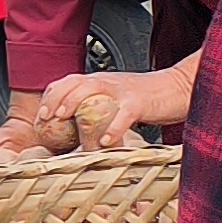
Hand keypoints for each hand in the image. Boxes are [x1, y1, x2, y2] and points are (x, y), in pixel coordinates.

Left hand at [36, 64, 191, 151]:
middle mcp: (109, 82)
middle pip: (75, 82)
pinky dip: (112, 128)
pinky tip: (103, 141)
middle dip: (56, 98)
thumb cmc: (149, 98)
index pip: (69, 81)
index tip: (41, 114)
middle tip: (46, 117)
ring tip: (64, 119)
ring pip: (94, 89)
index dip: (52, 95)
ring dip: (75, 103)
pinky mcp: (141, 102)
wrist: (180, 88)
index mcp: (101, 81)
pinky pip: (123, 114)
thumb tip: (77, 128)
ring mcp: (124, 91)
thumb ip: (98, 106)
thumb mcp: (117, 98)